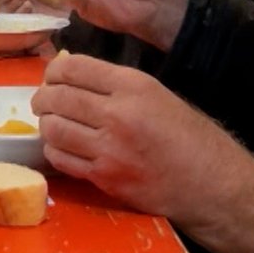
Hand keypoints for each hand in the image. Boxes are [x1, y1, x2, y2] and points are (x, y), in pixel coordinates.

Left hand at [33, 54, 253, 252]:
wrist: (211, 184)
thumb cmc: (189, 137)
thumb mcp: (158, 95)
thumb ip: (117, 86)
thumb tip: (75, 76)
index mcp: (134, 85)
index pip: (73, 68)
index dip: (54, 71)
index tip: (52, 77)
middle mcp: (118, 113)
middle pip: (57, 97)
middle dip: (42, 98)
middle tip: (43, 102)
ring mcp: (109, 148)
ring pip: (53, 129)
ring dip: (47, 124)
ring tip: (53, 124)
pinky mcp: (104, 178)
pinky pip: (61, 158)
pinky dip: (55, 150)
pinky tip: (64, 147)